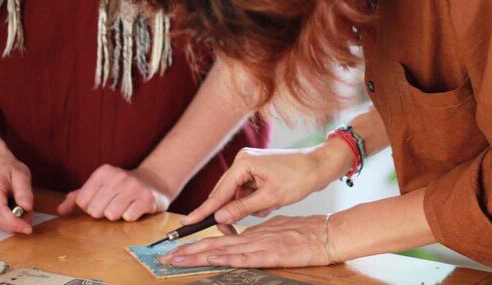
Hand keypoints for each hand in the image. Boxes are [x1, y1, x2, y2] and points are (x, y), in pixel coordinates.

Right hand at [0, 157, 33, 233]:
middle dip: (18, 222)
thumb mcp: (22, 175)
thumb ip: (25, 191)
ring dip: (13, 220)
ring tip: (17, 203)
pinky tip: (7, 206)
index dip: (14, 224)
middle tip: (29, 210)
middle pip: (0, 221)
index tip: (28, 229)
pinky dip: (6, 218)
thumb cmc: (8, 171)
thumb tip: (26, 208)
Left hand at [57, 164, 170, 220]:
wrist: (153, 182)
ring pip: (111, 215)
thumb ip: (77, 197)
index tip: (101, 200)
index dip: (90, 206)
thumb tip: (61, 211)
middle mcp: (118, 177)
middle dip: (103, 212)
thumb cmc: (121, 187)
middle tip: (113, 203)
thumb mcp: (99, 186)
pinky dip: (130, 216)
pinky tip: (135, 207)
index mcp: (103, 172)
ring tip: (124, 205)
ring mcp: (134, 187)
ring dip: (117, 215)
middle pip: (95, 211)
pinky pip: (128, 218)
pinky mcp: (147, 199)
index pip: (82, 202)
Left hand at [159, 215, 332, 267]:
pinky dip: (225, 256)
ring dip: (196, 255)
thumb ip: (255, 235)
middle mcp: (252, 237)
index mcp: (253, 232)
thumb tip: (235, 236)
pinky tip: (210, 258)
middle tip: (164, 257)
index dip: (196, 245)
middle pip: (213, 244)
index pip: (219, 239)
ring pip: (223, 250)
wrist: (327, 233)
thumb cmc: (305, 233)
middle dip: (187, 251)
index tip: (177, 250)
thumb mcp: (275, 230)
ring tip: (176, 260)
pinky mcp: (271, 254)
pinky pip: (243, 256)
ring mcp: (261, 245)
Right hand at [183, 144, 351, 225]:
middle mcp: (243, 161)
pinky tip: (272, 201)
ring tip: (269, 205)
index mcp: (243, 163)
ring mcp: (250, 166)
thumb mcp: (270, 198)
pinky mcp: (258, 172)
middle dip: (233, 212)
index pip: (219, 192)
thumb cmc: (299, 177)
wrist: (320, 166)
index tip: (189, 222)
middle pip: (225, 194)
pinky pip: (249, 194)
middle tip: (230, 232)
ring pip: (238, 196)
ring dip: (250, 208)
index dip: (205, 210)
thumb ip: (242, 208)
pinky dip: (257, 203)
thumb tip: (219, 217)